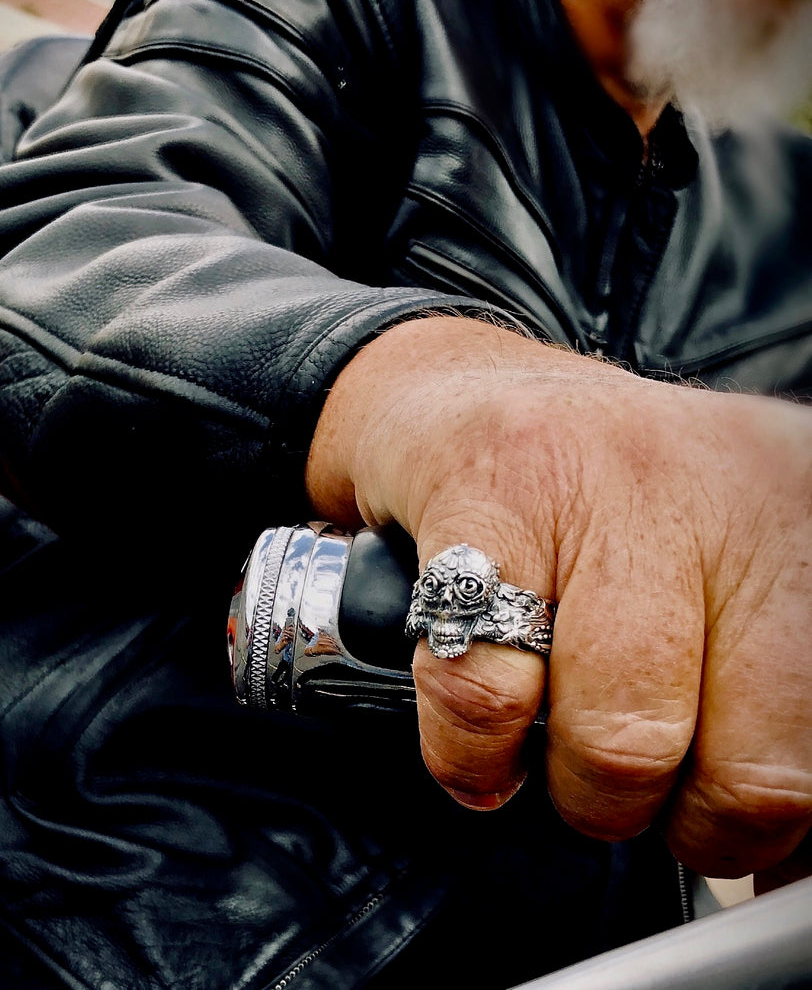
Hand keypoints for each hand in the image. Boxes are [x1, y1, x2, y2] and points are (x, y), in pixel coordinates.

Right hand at [306, 315, 811, 878]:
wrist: (473, 391)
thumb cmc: (603, 501)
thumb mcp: (730, 574)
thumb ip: (772, 702)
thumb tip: (786, 857)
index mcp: (811, 523)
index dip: (781, 824)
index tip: (734, 831)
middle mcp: (734, 493)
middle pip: (756, 768)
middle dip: (680, 820)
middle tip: (638, 786)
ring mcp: (606, 488)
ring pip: (620, 740)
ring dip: (577, 790)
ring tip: (553, 749)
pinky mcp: (486, 498)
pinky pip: (487, 691)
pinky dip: (469, 751)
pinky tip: (479, 735)